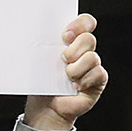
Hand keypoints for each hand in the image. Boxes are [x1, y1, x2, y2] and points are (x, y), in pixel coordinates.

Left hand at [21, 13, 106, 130]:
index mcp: (71, 42)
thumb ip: (44, 45)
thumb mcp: (40, 61)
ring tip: (66, 77)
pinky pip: (98, 73)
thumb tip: (33, 33)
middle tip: (62, 60)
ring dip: (76, 68)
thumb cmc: (42, 82)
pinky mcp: (98, 81)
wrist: (45, 107)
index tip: (65, 34)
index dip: (80, 24)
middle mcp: (84, 51)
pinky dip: (85, 80)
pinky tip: (74, 86)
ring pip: (92, 57)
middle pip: (88, 39)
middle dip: (74, 49)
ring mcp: (92, 66)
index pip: (85, 23)